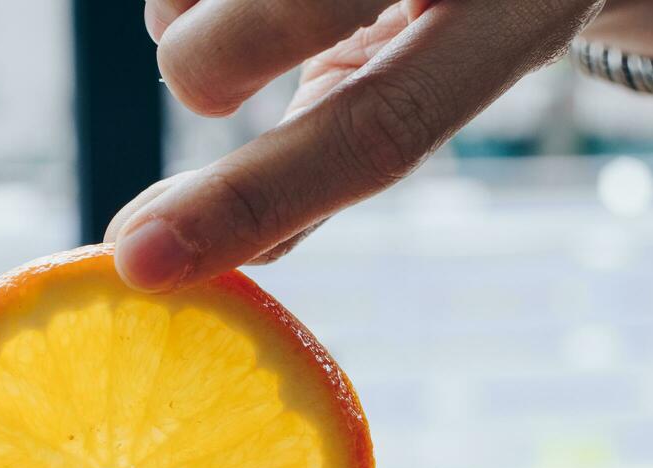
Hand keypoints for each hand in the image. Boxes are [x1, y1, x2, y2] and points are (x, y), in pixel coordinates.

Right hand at [108, 0, 601, 289]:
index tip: (142, 258)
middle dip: (208, 63)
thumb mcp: (433, 72)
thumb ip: (340, 151)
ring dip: (184, 9)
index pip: (379, 132)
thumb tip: (222, 255)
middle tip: (208, 89)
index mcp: (511, 23)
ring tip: (238, 13)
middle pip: (291, 8)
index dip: (254, 199)